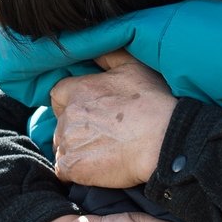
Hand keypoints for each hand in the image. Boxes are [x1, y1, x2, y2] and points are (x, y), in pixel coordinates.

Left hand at [49, 50, 177, 187]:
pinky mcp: (72, 167)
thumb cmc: (152, 103)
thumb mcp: (133, 67)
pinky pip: (64, 171)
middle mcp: (67, 116)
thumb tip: (93, 50)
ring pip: (63, 147)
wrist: (163, 142)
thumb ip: (107, 56)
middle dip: (76, 128)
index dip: (72, 103)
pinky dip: (76, 171)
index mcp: (78, 89)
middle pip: (60, 123)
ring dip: (76, 150)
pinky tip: (97, 168)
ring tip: (103, 152)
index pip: (58, 95)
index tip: (91, 112)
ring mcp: (68, 143)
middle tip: (102, 134)